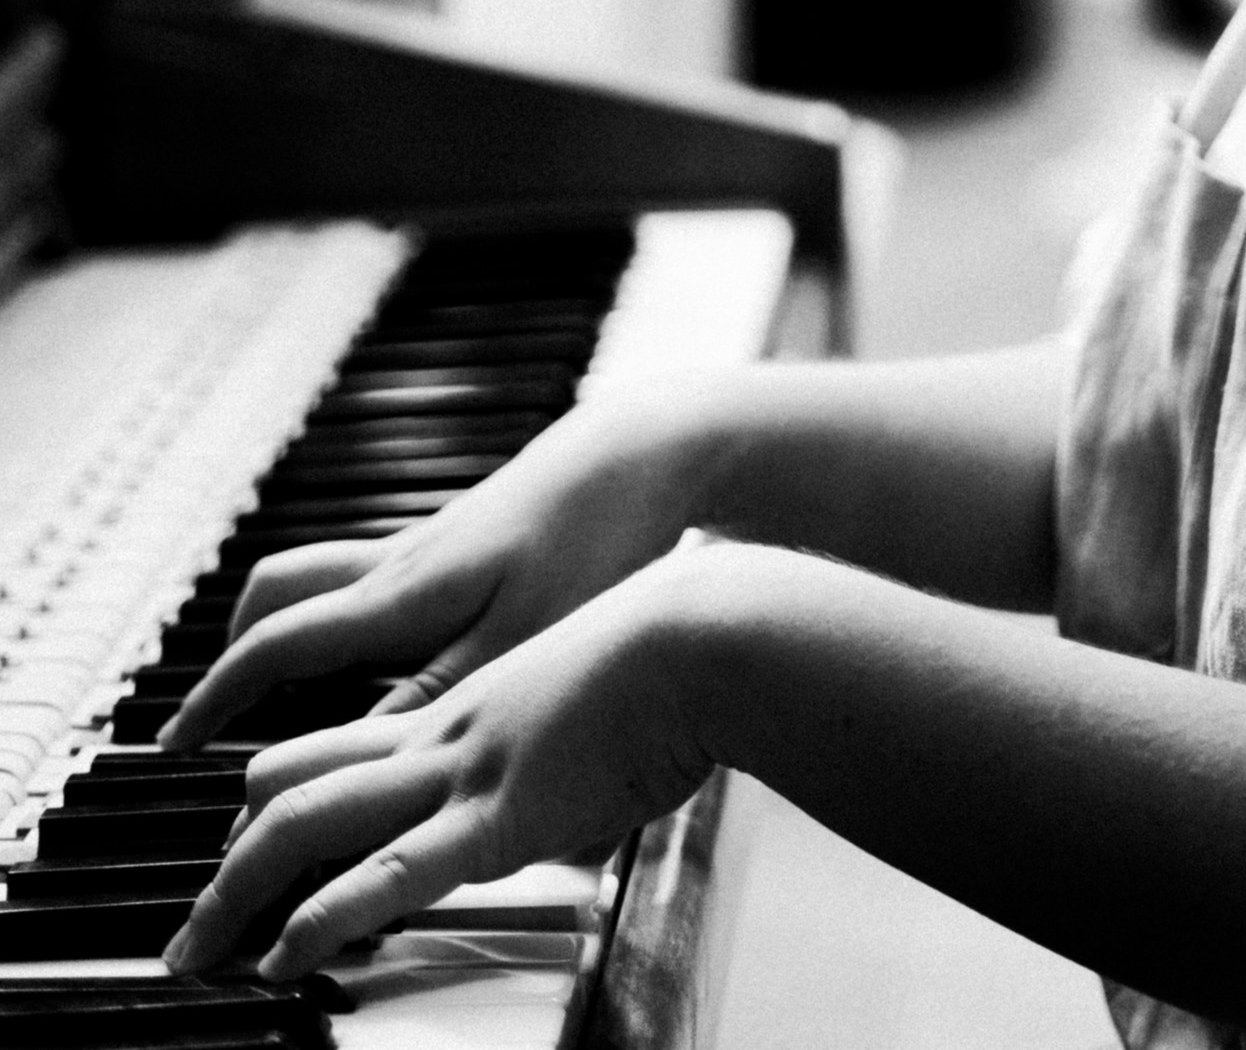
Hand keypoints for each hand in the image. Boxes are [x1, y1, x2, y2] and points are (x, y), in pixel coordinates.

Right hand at [161, 393, 703, 751]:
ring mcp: (431, 543)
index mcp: (398, 595)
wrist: (643, 455)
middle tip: (215, 712)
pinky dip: (347, 611)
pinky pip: (373, 573)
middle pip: (280, 594)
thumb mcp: (514, 643)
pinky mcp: (467, 536)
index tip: (176, 747)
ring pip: (324, 574)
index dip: (216, 699)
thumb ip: (430, 699)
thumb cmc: (589, 546)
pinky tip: (380, 648)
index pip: (273, 646)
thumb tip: (350, 756)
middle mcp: (399, 562)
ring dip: (289, 623)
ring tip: (283, 683)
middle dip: (235, 653)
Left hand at [164, 549, 723, 979]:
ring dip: (236, 891)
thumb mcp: (599, 699)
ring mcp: (463, 768)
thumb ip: (564, 742)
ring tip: (196, 951)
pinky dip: (320, 917)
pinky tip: (283, 955)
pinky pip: (386, 871)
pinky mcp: (498, 811)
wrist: (706, 633)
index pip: (335, 752)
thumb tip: (578, 789)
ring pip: (306, 819)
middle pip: (292, 782)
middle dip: (228, 859)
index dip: (274, 804)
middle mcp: (444, 733)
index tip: (242, 856)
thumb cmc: (674, 659)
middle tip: (194, 922)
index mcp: (466, 707)